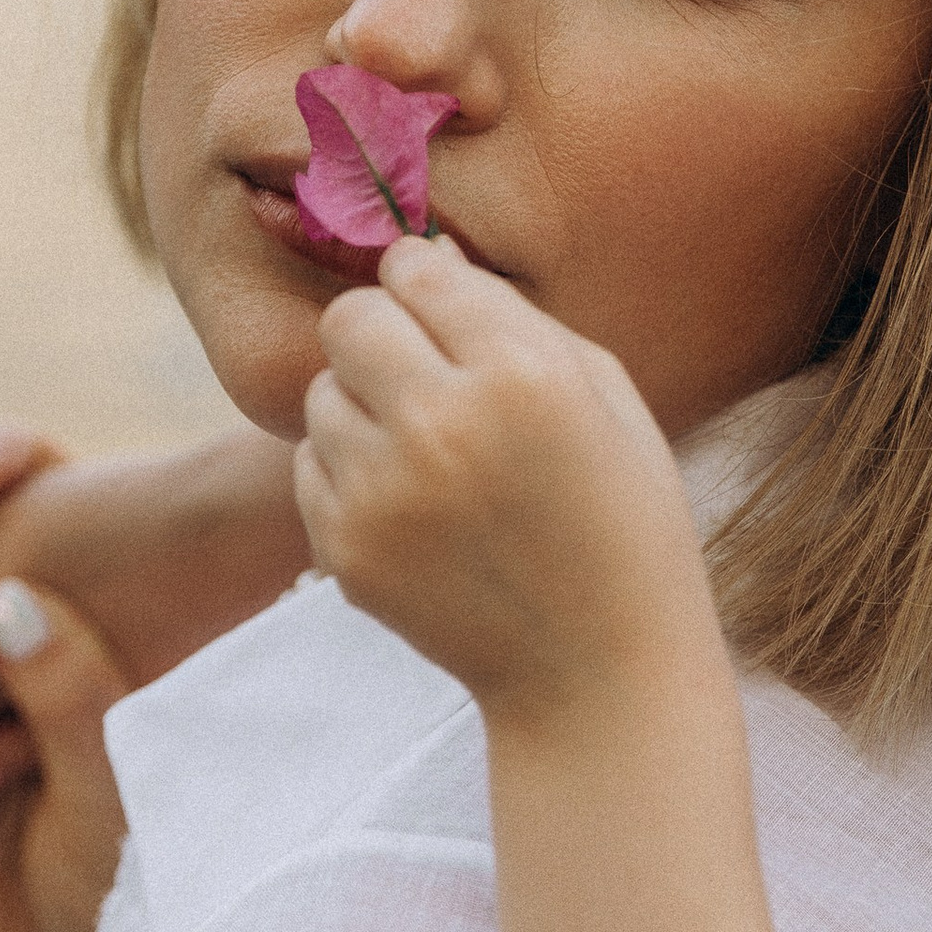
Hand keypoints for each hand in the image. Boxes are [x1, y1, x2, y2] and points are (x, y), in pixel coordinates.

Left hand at [296, 238, 718, 725]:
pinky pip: (311, 465)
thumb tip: (421, 258)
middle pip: (349, 319)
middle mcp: (442, 425)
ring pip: (321, 393)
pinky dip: (350, 472)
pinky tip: (414, 505)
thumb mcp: (606, 394)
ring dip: (364, 405)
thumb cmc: (621, 519)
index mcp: (522, 375)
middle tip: (422, 370)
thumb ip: (513, 316)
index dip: (426, 279)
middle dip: (382, 331)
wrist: (597, 674)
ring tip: (429, 451)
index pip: (417, 269)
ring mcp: (384, 494)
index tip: (440, 304)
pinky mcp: (345, 550)